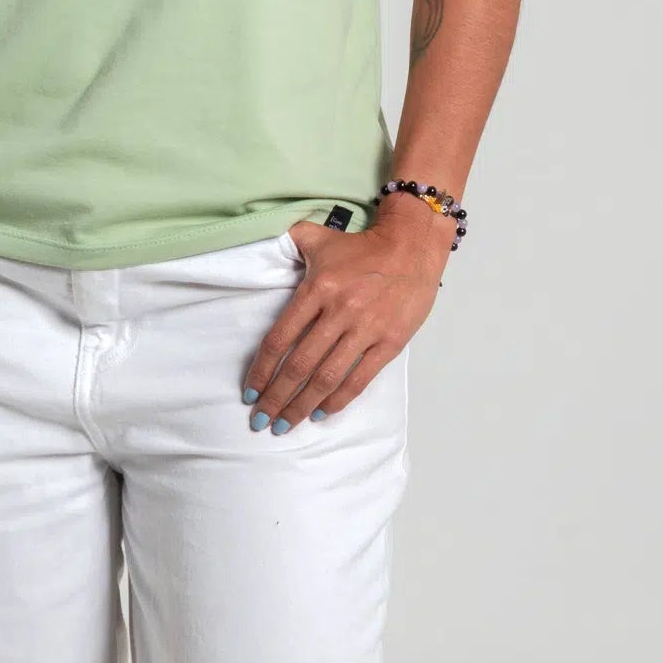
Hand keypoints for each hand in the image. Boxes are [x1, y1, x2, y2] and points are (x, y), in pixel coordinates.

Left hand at [241, 196, 455, 430]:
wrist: (412, 247)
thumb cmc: (361, 246)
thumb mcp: (318, 237)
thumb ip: (289, 244)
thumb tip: (262, 249)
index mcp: (317, 288)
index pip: (280, 338)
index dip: (262, 369)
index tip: (250, 391)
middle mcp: (339, 311)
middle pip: (299, 365)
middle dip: (276, 397)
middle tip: (261, 420)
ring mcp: (365, 329)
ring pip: (326, 377)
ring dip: (302, 405)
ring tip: (285, 424)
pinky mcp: (389, 342)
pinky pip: (359, 378)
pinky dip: (338, 399)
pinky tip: (321, 412)